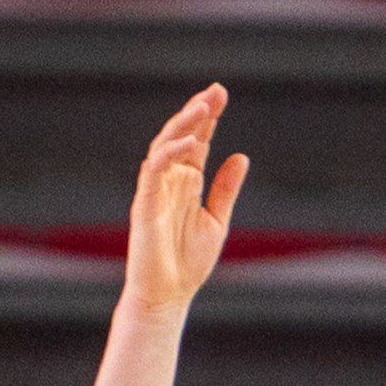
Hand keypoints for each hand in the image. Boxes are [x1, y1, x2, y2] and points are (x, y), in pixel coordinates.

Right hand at [120, 85, 249, 315]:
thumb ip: (226, 189)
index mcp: (187, 183)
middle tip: (216, 90)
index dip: (208, 118)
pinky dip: (171, 154)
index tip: (221, 94)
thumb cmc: (188, 261)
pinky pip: (154, 171)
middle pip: (181, 137)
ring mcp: (155, 190)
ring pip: (164, 146)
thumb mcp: (217, 220)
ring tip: (203, 106)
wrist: (168, 295)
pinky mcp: (144, 204)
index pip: (197, 142)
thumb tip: (241, 156)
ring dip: (183, 125)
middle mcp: (169, 181)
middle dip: (197, 112)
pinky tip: (191, 142)